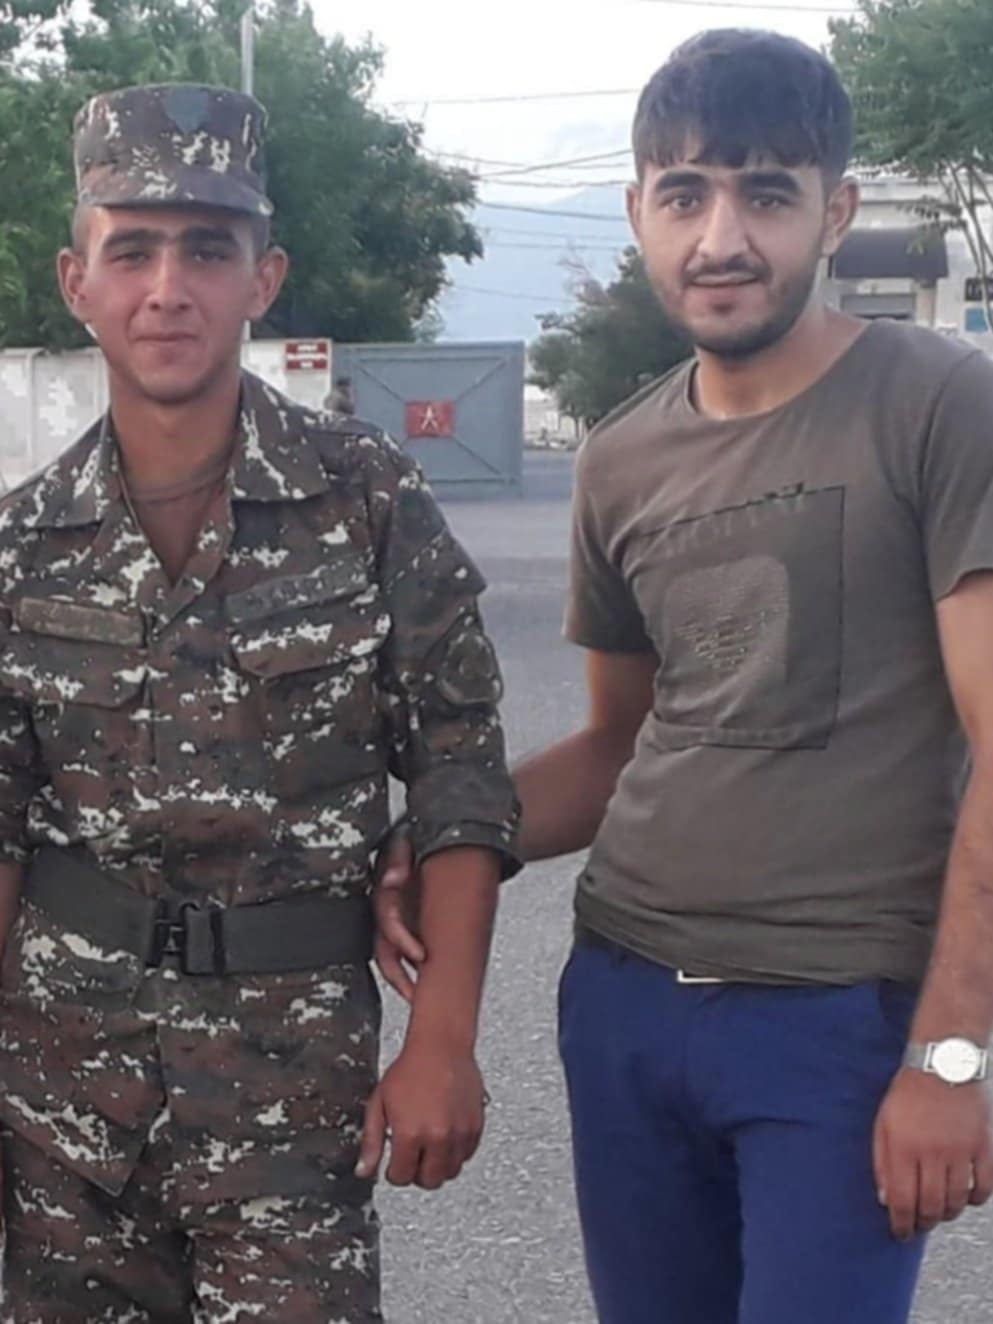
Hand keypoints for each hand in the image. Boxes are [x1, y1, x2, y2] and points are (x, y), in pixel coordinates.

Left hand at [356, 1040, 486, 1188]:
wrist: (441, 1046)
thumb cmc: (410, 1069)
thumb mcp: (379, 1103)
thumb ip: (371, 1141)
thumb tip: (365, 1170)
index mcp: (410, 1134)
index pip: (402, 1177)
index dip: (394, 1172)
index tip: (394, 1163)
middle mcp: (438, 1137)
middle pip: (429, 1181)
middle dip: (417, 1173)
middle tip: (412, 1157)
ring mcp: (460, 1133)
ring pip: (450, 1172)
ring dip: (438, 1165)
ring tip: (429, 1145)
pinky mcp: (476, 1127)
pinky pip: (467, 1155)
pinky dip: (456, 1152)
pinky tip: (444, 1135)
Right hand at [373, 824, 424, 1001]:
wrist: (422, 836)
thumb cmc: (410, 840)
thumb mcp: (402, 842)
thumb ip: (397, 859)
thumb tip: (394, 881)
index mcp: (382, 894)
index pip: (387, 924)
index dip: (402, 941)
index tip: (420, 954)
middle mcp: (386, 911)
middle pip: (384, 952)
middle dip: (399, 977)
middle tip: (416, 995)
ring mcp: (395, 919)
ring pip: (391, 958)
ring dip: (405, 979)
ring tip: (421, 997)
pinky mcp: (406, 924)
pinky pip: (405, 952)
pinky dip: (414, 969)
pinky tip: (428, 981)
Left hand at [873, 1067, 992, 1239]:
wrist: (943, 1064)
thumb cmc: (908, 1093)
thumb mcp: (883, 1122)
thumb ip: (882, 1161)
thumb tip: (886, 1199)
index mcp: (903, 1146)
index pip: (903, 1200)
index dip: (902, 1224)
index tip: (900, 1234)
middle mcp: (932, 1152)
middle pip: (931, 1206)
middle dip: (924, 1222)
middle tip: (920, 1225)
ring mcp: (960, 1151)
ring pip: (957, 1201)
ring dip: (947, 1213)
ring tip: (940, 1213)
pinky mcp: (983, 1146)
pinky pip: (983, 1187)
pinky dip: (975, 1199)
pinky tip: (966, 1198)